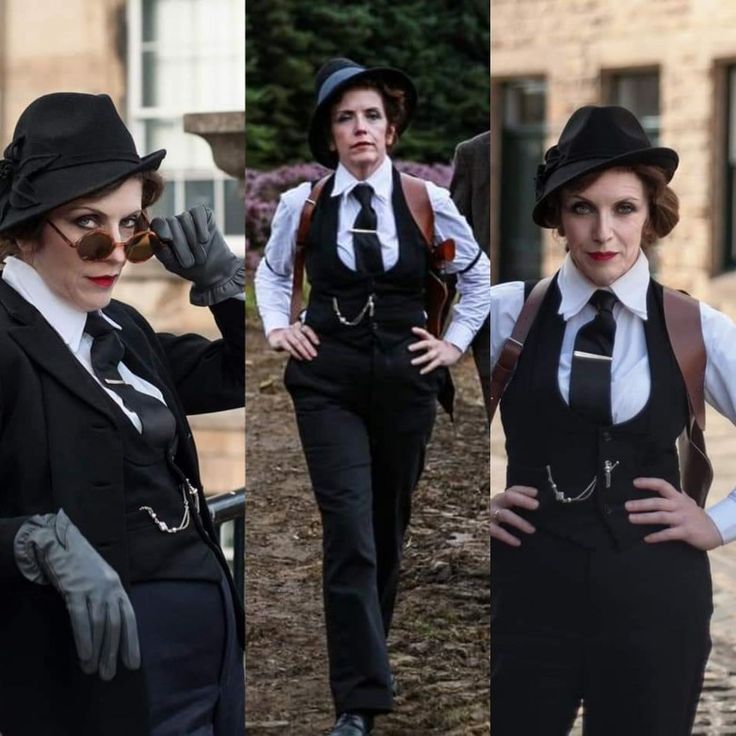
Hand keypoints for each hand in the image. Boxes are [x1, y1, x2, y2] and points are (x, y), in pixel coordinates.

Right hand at [14, 510, 139, 679]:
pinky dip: (84, 637)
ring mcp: (93, 588)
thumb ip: (107, 602)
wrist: (63, 543)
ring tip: (93, 670)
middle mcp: (110, 588)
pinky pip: (80, 617)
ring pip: (99, 624)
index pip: (129, 618)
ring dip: (97, 650)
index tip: (132, 664)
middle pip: (115, 624)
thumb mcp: (101, 582)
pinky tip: (84, 654)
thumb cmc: (83, 567)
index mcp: (118, 587)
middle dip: (113, 652)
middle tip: (109, 675)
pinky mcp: (75, 589)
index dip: (132, 641)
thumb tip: (111, 633)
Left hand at [151, 204, 243, 305]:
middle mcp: (174, 222)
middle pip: (172, 222)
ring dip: (192, 240)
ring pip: (185, 219)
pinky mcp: (203, 213)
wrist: (214, 270)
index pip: (157, 223)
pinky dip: (200, 227)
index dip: (161, 228)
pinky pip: (197, 213)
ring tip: (199, 256)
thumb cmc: (190, 268)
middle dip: (181, 244)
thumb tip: (151, 235)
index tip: (167, 238)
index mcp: (162, 233)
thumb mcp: (173, 264)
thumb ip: (161, 251)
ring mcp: (188, 216)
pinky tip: (204, 239)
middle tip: (189, 263)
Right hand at [267, 321, 319, 359]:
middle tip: (315, 354)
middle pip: (302, 338)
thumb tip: (315, 349)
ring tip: (309, 358)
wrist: (273, 336)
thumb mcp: (296, 335)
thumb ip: (304, 338)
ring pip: (296, 343)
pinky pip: (289, 348)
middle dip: (309, 347)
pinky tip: (300, 358)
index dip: (313, 336)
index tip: (318, 343)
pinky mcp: (280, 341)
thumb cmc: (289, 338)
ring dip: (304, 351)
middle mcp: (292, 329)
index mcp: (298, 327)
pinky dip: (295, 353)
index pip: (307, 329)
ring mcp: (286, 334)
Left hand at [408, 327, 461, 374]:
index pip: (425, 333)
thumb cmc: (439, 346)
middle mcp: (434, 345)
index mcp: (432, 340)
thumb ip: (423, 335)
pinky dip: (427, 368)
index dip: (419, 331)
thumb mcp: (432, 340)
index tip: (413, 329)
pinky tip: (421, 372)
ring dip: (421, 359)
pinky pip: (433, 365)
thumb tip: (412, 329)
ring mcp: (438, 352)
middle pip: (426, 344)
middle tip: (409, 348)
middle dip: (418, 346)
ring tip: (412, 362)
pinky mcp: (441, 360)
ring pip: (429, 356)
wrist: (454, 351)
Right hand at [490, 486, 538, 546]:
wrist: (471, 528)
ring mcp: (489, 514)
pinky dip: (507, 536)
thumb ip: (514, 509)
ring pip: (505, 514)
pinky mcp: (485, 527)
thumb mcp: (502, 511)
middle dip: (523, 500)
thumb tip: (536, 510)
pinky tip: (517, 542)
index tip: (536, 493)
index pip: (513, 490)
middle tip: (537, 505)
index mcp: (501, 498)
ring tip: (532, 530)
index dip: (525, 490)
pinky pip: (496, 531)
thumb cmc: (493, 520)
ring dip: (519, 521)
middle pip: (509, 496)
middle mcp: (495, 503)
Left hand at [625, 477, 722, 550]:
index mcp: (678, 497)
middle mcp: (679, 506)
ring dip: (645, 518)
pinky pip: (669, 534)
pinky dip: (657, 536)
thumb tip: (659, 487)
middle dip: (641, 504)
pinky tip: (647, 538)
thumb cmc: (695, 515)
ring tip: (631, 518)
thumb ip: (674, 495)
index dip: (649, 483)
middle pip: (658, 502)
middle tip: (627, 506)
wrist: (715, 530)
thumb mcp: (686, 501)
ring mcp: (683, 519)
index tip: (635, 482)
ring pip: (661, 517)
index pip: (663, 485)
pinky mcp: (686, 532)